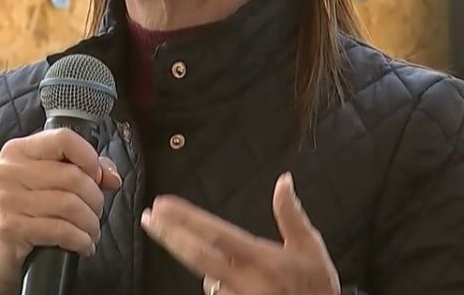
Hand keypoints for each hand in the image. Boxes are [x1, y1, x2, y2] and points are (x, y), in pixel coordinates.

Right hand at [0, 129, 122, 294]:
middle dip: (95, 199)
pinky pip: (59, 230)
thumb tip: (112, 177)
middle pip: (71, 176)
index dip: (89, 157)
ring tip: (91, 231)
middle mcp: (8, 171)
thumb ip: (85, 171)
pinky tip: (84, 245)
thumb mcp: (52, 184)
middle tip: (97, 213)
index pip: (64, 138)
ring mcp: (6, 200)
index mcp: (19, 150)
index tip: (98, 176)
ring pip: (69, 204)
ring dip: (90, 223)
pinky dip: (79, 240)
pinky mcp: (10, 228)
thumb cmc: (28, 213)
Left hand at [140, 172, 339, 294]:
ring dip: (204, 263)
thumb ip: (292, 214)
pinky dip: (219, 283)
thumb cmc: (315, 286)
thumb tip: (284, 181)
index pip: (214, 234)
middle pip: (195, 255)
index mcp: (258, 258)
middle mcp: (241, 279)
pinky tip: (228, 279)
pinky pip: (217, 293)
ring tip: (223, 257)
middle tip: (148, 217)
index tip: (162, 205)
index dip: (185, 219)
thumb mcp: (310, 247)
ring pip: (206, 277)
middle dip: (169, 235)